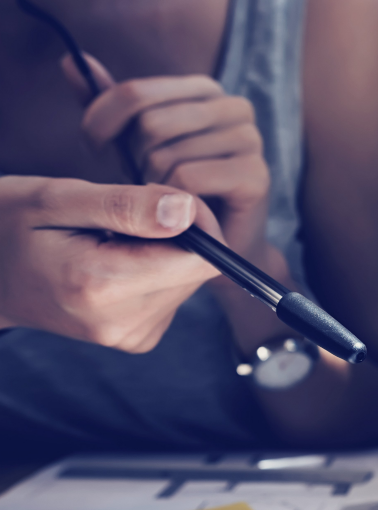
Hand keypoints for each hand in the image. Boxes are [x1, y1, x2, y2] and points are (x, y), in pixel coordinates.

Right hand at [0, 175, 221, 351]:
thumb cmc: (9, 226)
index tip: (160, 198)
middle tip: (128, 214)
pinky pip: (174, 294)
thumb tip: (187, 212)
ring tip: (114, 238)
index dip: (196, 221)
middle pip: (198, 271)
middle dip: (178, 234)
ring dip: (166, 251)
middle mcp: (122, 323)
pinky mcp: (137, 338)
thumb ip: (126, 206)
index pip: (199, 260)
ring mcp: (129, 337)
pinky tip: (118, 260)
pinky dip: (157, 270)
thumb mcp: (57, 199)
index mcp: (100, 287)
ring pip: (189, 281)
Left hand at [61, 53, 270, 261]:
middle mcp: (234, 107)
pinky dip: (173, 202)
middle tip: (144, 186)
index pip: (135, 93)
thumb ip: (110, 105)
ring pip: (167, 155)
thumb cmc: (172, 192)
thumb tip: (70, 59)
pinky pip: (189, 179)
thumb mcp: (133, 144)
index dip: (100, 121)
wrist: (213, 247)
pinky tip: (180, 215)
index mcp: (205, 91)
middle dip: (133, 162)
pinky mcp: (256, 174)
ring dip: (153, 188)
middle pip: (151, 125)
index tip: (94, 148)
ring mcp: (250, 140)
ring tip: (164, 202)